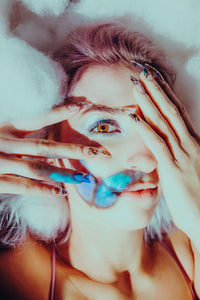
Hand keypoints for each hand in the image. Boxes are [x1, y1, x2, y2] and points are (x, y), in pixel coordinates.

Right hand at [0, 103, 109, 196]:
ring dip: (62, 173)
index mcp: (6, 129)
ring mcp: (0, 162)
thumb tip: (47, 147)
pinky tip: (60, 191)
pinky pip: (22, 186)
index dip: (58, 112)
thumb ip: (18, 136)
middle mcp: (5, 143)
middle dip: (74, 150)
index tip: (81, 106)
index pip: (36, 120)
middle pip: (45, 147)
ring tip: (84, 178)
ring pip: (38, 168)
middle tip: (100, 153)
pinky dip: (42, 189)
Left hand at [130, 69, 199, 236]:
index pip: (178, 113)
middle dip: (156, 90)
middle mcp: (190, 144)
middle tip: (143, 72)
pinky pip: (158, 145)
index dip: (166, 95)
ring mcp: (183, 155)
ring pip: (164, 123)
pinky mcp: (174, 170)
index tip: (154, 80)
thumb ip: (179, 155)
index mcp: (194, 143)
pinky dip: (145, 129)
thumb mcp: (190, 170)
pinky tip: (134, 117)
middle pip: (171, 111)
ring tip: (136, 85)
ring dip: (149, 102)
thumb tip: (167, 146)